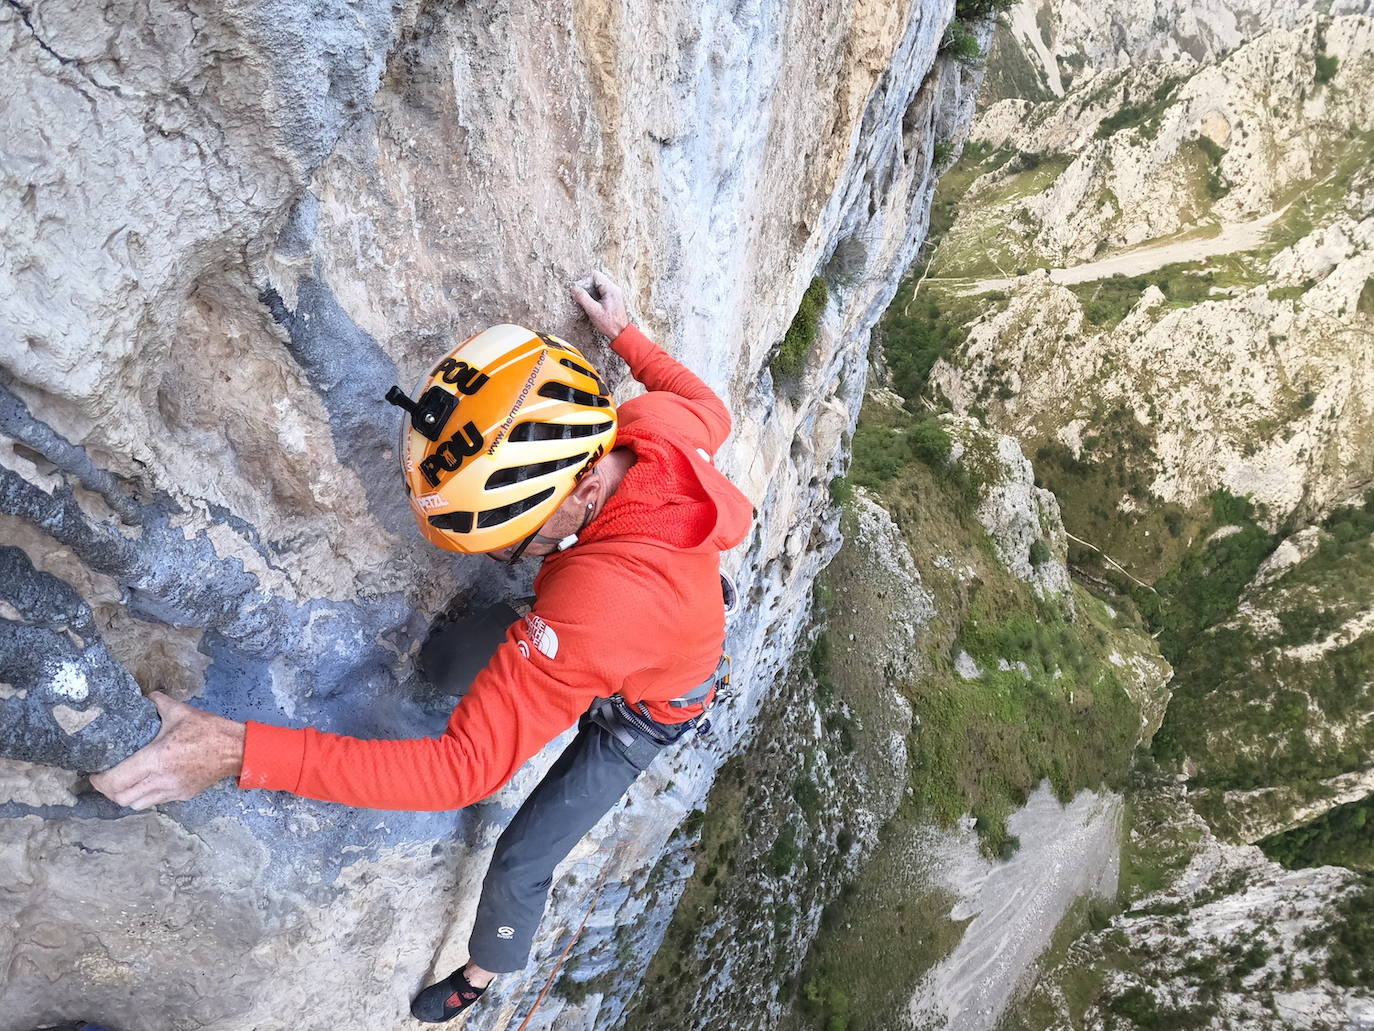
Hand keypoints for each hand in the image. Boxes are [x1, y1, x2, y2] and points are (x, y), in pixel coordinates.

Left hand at [90, 692, 245, 809]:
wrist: (237, 749)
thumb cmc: (209, 730)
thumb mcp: (181, 712)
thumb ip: (158, 703)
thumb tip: (146, 696)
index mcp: (156, 759)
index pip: (116, 781)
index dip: (99, 780)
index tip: (95, 772)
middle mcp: (161, 779)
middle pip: (121, 798)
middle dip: (108, 790)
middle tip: (105, 777)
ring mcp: (172, 790)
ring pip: (136, 804)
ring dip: (126, 795)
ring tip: (124, 781)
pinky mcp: (182, 795)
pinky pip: (154, 801)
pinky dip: (145, 795)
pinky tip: (148, 781)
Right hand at [571, 270, 630, 338]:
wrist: (621, 333)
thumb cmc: (610, 323)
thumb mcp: (593, 311)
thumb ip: (583, 298)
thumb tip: (574, 289)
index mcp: (610, 289)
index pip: (595, 275)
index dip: (585, 281)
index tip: (581, 291)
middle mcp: (613, 288)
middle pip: (596, 279)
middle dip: (587, 287)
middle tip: (583, 297)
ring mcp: (614, 293)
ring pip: (598, 285)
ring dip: (590, 292)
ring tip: (588, 303)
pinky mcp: (612, 298)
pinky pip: (601, 292)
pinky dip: (595, 296)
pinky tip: (593, 305)